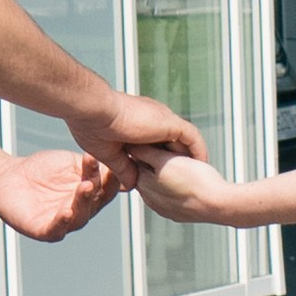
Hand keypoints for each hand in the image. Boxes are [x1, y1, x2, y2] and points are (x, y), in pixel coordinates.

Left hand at [0, 146, 119, 241]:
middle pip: (95, 203)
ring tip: (84, 187)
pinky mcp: (43, 230)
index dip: (111, 178)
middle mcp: (81, 211)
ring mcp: (63, 223)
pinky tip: (67, 212)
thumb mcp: (71, 162)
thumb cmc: (42, 169)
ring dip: (83, 202)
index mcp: (90, 195)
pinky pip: (56, 229)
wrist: (8, 176)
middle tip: (95, 177)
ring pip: (79, 216)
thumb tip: (117, 163)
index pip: (107, 189)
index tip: (114, 165)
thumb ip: (91, 165)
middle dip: (97, 190)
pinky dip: (62, 222)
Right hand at [66, 88, 204, 179]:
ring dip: (192, 156)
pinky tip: (202, 165)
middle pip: (172, 141)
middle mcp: (152, 119)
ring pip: (185, 140)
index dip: (161, 159)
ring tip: (199, 174)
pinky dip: (198, 151)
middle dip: (180, 158)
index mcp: (137, 124)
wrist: (93, 110)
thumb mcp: (109, 154)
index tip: (166, 175)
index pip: (155, 142)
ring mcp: (162, 120)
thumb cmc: (92, 128)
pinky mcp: (169, 123)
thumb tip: (131, 186)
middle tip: (189, 177)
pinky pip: (192, 138)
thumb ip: (124, 169)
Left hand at [128, 148, 241, 224]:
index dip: (148, 146)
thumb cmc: (196, 181)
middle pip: (147, 173)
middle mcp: (149, 199)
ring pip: (160, 185)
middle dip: (156, 161)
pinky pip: (172, 196)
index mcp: (144, 184)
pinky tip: (188, 180)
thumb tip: (130, 145)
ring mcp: (163, 208)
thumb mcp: (166, 160)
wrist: (219, 205)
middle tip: (174, 150)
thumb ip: (146, 152)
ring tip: (184, 165)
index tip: (160, 138)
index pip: (137, 160)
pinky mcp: (176, 213)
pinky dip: (176, 186)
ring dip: (166, 174)